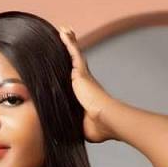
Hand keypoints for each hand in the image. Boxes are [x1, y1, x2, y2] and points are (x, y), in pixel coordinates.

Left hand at [58, 25, 115, 142]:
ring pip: (73, 55)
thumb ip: (73, 126)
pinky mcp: (80, 71)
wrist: (104, 119)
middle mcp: (85, 82)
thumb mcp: (80, 126)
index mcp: (85, 95)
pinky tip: (63, 31)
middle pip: (75, 64)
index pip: (76, 82)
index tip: (71, 70)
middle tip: (67, 41)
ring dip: (69, 42)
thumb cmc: (96, 127)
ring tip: (64, 30)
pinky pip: (72, 52)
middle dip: (71, 53)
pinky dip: (68, 41)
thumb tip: (64, 136)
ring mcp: (83, 76)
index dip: (73, 74)